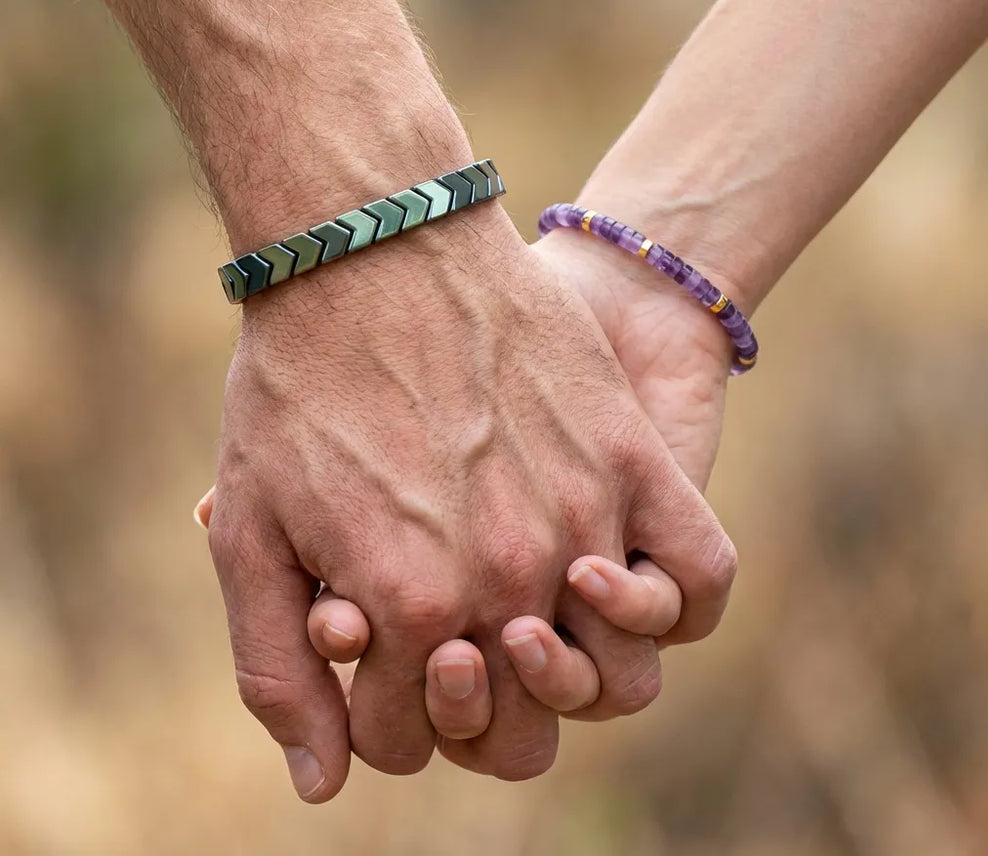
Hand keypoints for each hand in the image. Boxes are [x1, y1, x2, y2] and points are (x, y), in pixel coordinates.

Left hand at [206, 200, 735, 799]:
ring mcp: (578, 521)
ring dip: (562, 666)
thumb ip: (275, 670)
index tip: (372, 657)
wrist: (378, 245)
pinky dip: (670, 603)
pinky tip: (615, 575)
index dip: (378, 714)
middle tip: (443, 649)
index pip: (405, 740)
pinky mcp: (629, 459)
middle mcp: (502, 581)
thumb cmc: (300, 382)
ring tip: (523, 608)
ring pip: (609, 674)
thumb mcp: (249, 526)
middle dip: (466, 713)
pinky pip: (698, 577)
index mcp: (403, 610)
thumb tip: (323, 783)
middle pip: (515, 731)